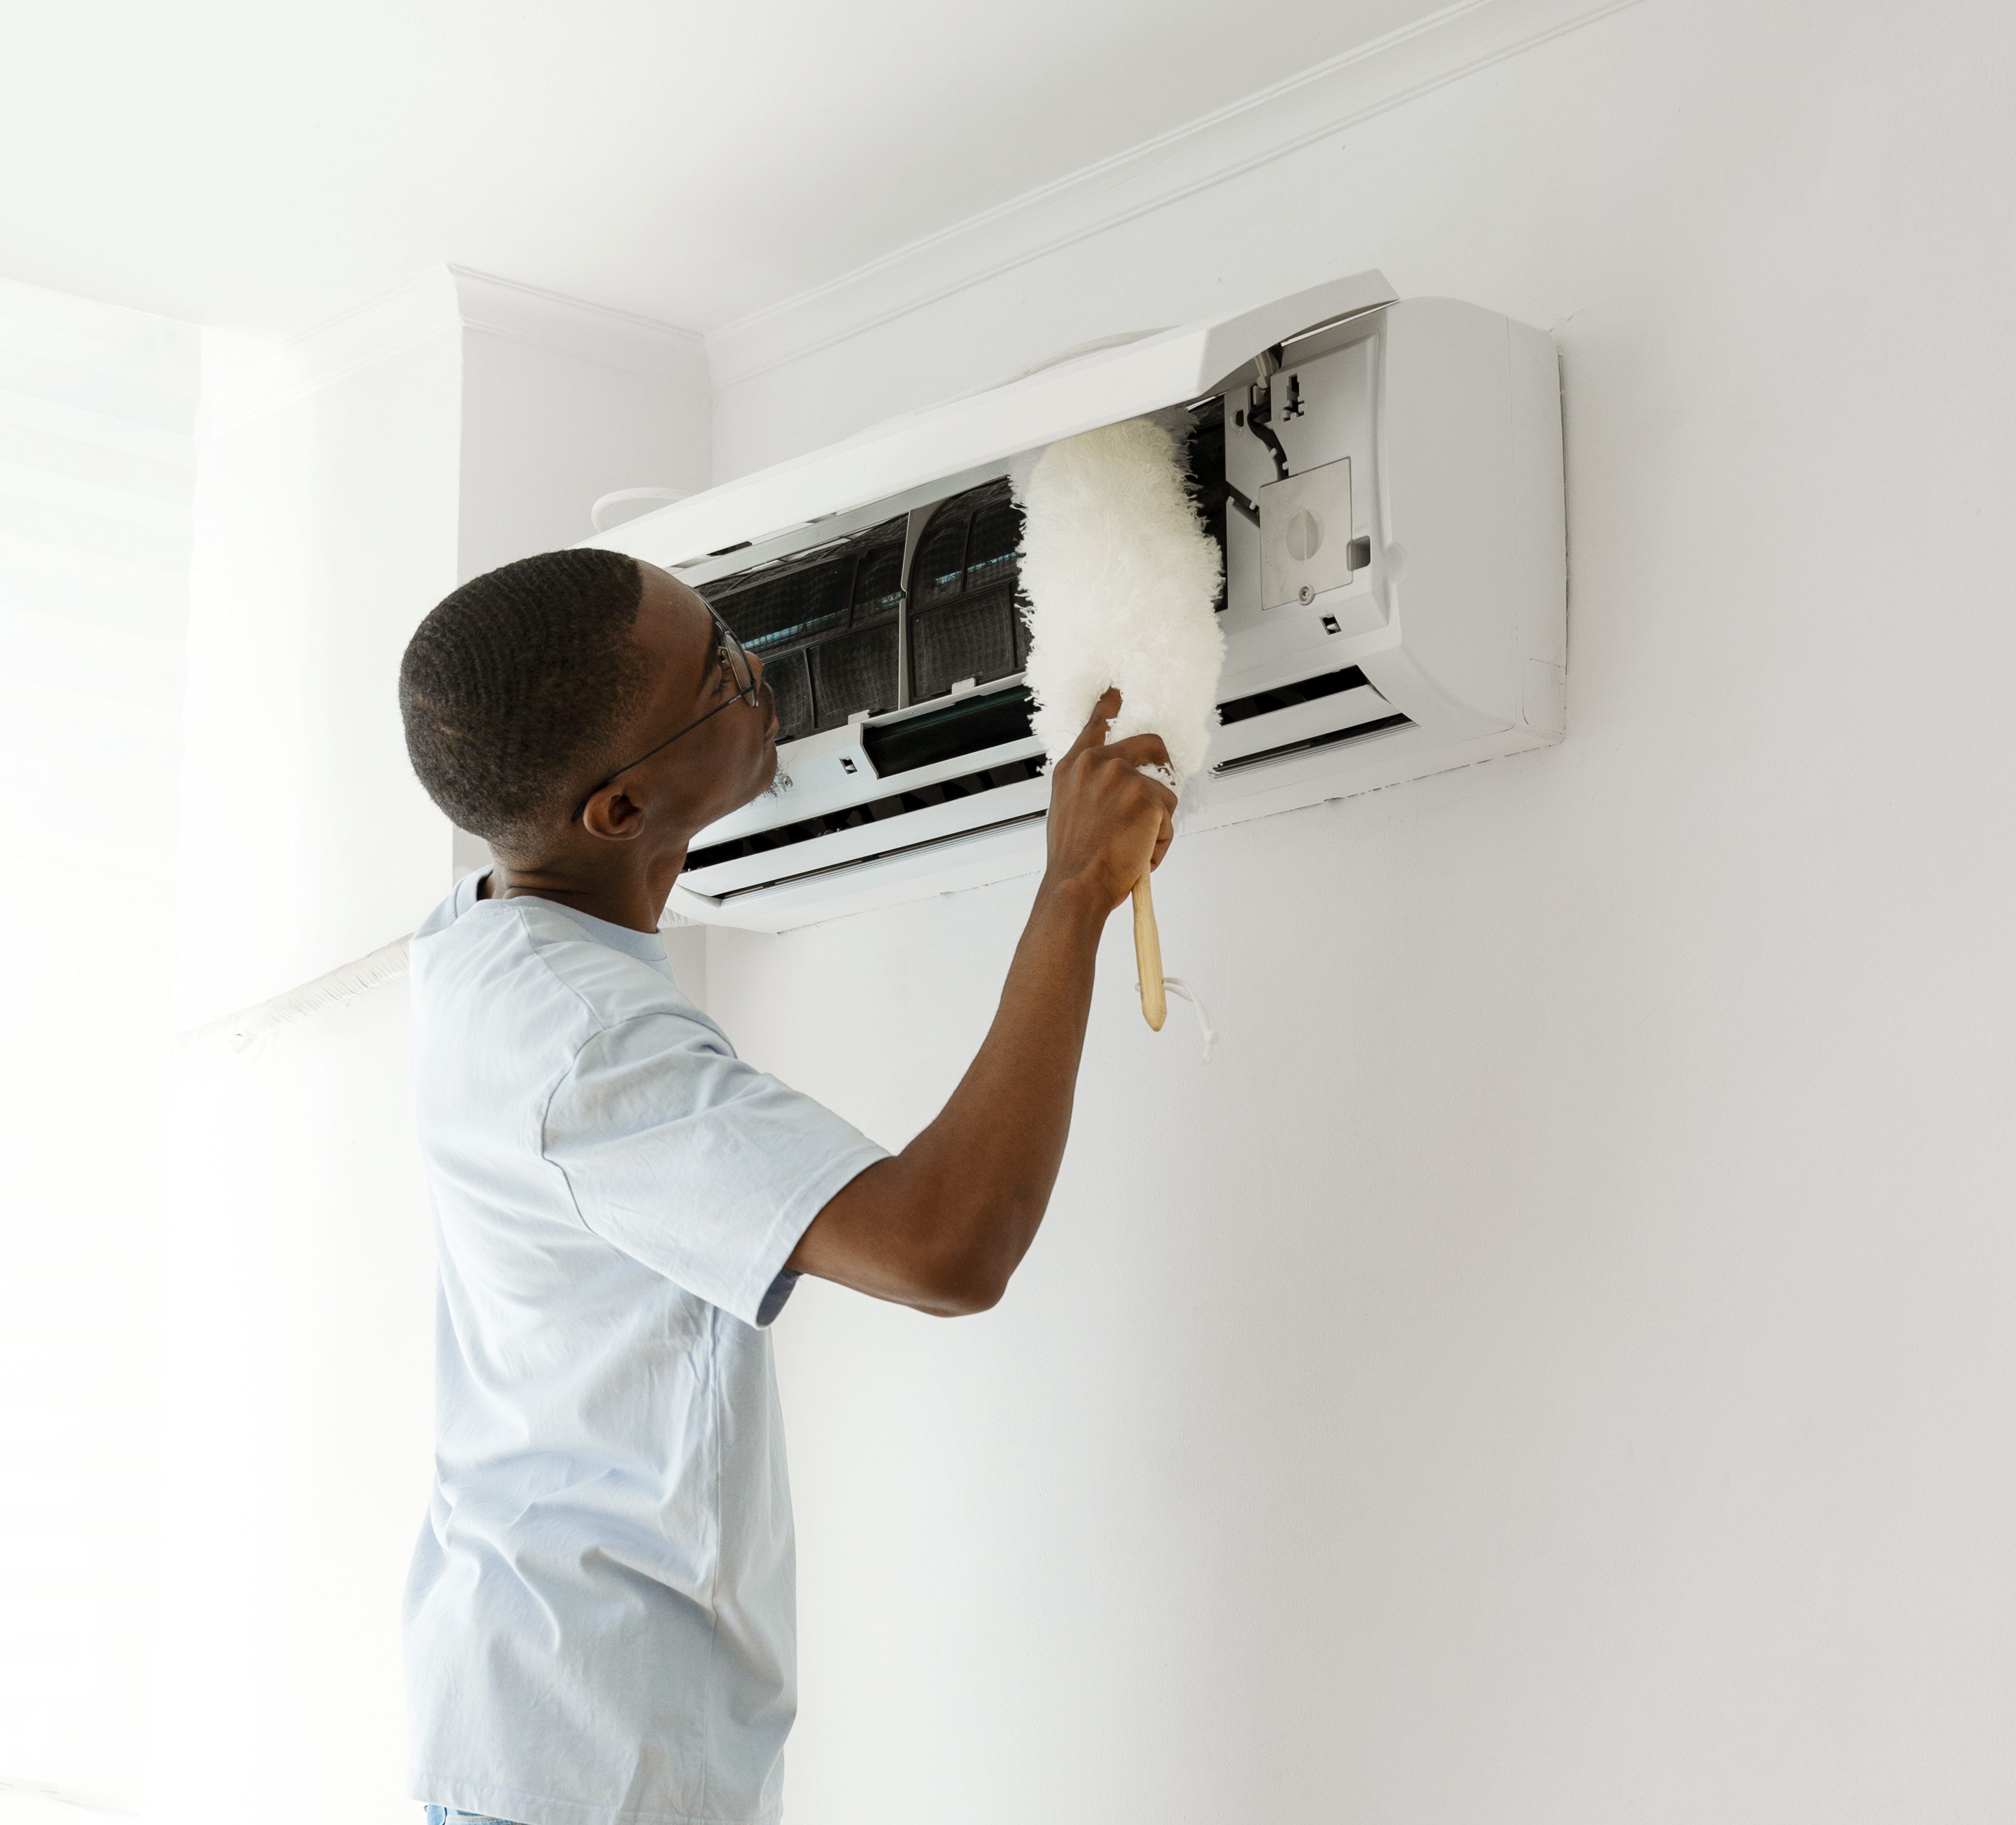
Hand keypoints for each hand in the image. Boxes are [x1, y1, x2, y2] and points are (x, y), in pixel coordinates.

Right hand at [1041, 688, 1176, 915]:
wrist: (1076, 885)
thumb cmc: (1074, 859)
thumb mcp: (1069, 811)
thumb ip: (1090, 788)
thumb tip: (1119, 790)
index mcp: (1074, 767)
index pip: (1097, 722)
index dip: (1111, 705)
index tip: (1118, 692)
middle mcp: (1097, 763)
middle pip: (1151, 744)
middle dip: (1162, 770)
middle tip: (1156, 801)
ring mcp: (1122, 777)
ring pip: (1164, 791)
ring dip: (1157, 821)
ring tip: (1132, 846)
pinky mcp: (1146, 797)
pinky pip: (1169, 818)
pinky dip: (1160, 841)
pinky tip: (1138, 854)